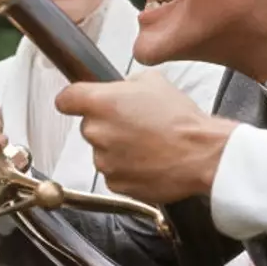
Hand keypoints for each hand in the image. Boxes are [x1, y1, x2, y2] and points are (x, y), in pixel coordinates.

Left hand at [56, 71, 236, 204]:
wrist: (201, 155)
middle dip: (106, 124)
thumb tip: (121, 89)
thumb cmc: (181, 120)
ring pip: (102, 151)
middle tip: (134, 123)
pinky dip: (127, 169)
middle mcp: (97, 132)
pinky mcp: (115, 183)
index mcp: (101, 102)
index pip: (65, 99)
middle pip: (88, 126)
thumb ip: (126, 84)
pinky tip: (148, 161)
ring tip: (147, 145)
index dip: (73, 100)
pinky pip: (114, 173)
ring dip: (117, 148)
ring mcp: (104, 161)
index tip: (78, 102)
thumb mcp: (154, 82)